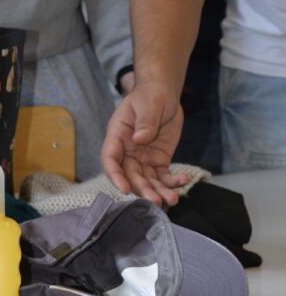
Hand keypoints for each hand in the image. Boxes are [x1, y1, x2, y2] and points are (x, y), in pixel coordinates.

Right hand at [101, 81, 187, 206]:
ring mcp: (143, 158)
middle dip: (143, 190)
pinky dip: (172, 182)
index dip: (115, 176)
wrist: (163, 94)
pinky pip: (163, 176)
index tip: (124, 188)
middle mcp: (127, 152)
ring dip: (158, 192)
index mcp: (117, 136)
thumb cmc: (150, 95)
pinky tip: (184, 181)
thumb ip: (145, 122)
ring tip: (172, 200)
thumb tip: (140, 138)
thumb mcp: (148, 104)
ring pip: (147, 181)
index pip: (110, 159)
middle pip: (130, 176)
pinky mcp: (158, 161)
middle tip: (156, 201)